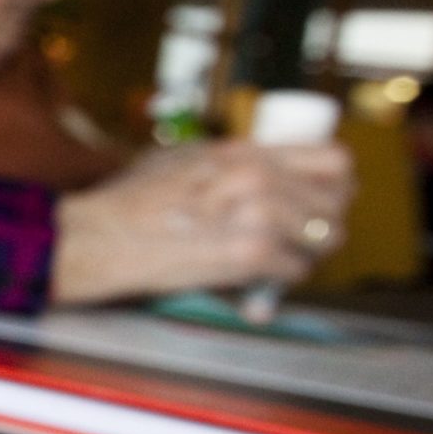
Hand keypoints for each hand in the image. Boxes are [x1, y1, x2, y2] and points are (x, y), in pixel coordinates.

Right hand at [54, 140, 354, 303]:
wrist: (96, 236)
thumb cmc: (124, 202)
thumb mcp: (179, 158)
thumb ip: (227, 163)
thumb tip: (260, 176)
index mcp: (244, 151)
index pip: (333, 160)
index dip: (333, 185)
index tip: (318, 200)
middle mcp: (259, 175)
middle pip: (336, 201)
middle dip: (321, 225)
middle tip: (297, 241)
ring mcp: (259, 213)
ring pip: (324, 238)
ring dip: (303, 254)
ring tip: (273, 262)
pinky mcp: (251, 253)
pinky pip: (295, 270)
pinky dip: (278, 282)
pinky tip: (252, 282)